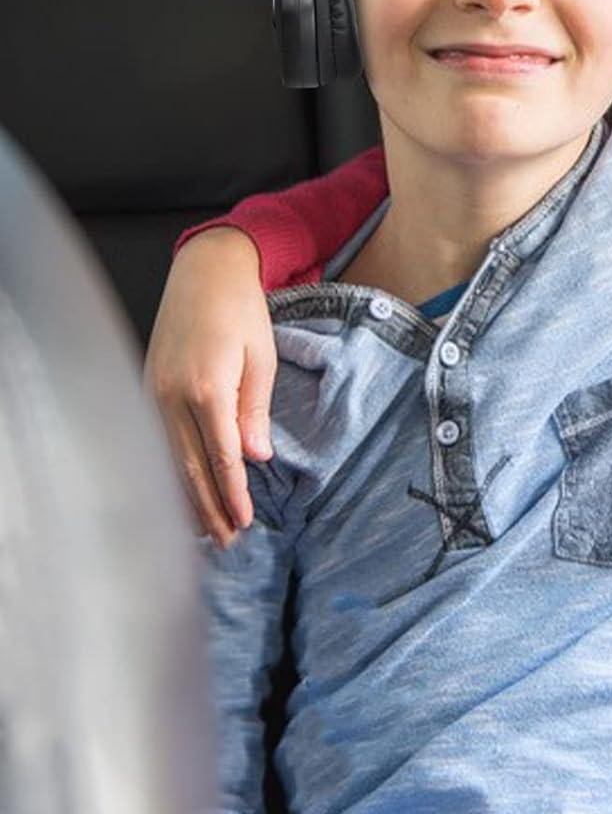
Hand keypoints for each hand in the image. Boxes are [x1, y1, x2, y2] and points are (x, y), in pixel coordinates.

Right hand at [144, 227, 274, 546]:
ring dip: (186, 497)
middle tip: (225, 541)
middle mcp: (172, 395)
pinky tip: (181, 490)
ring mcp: (154, 392)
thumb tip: (256, 458)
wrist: (205, 272)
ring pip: (169, 459)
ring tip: (203, 529)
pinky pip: (158, 440)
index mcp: (207, 389)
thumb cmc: (241, 312)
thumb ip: (255, 411)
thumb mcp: (262, 359)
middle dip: (207, 508)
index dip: (232, 494)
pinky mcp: (147, 387)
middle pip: (190, 467)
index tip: (243, 522)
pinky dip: (170, 470)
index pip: (220, 457)